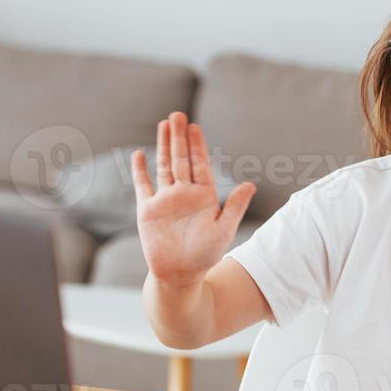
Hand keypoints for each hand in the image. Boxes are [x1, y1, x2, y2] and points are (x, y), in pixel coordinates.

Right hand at [132, 111, 255, 289]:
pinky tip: (139, 153)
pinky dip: (140, 170)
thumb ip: (234, 206)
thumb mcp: (223, 229)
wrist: (180, 275)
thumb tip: (251, 184)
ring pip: (163, 166)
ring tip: (163, 124)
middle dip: (179, 137)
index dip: (197, 145)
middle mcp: (184, 194)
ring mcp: (165, 200)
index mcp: (203, 196)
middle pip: (181, 159)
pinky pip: (143, 186)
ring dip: (162, 146)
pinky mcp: (148, 211)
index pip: (200, 164)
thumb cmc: (205, 256)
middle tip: (178, 115)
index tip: (194, 126)